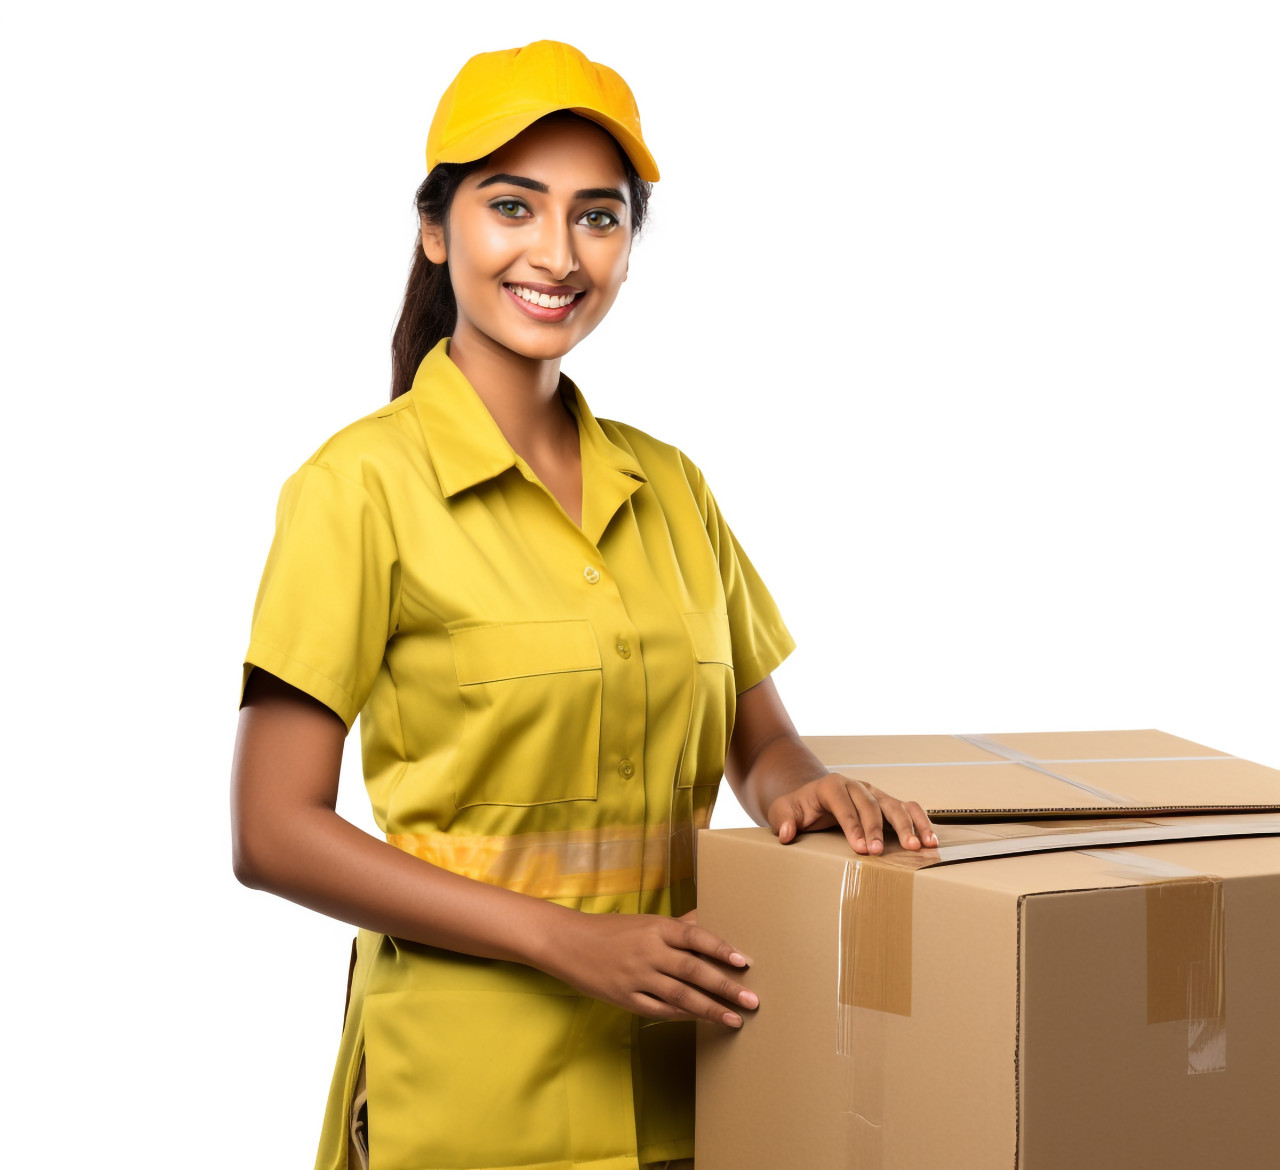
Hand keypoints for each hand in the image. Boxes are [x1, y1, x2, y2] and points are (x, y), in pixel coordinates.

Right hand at [541, 907, 759, 1028]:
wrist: (570, 943)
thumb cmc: (613, 930)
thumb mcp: (646, 921)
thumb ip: (679, 926)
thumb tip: (709, 919)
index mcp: (656, 927)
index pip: (695, 937)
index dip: (721, 949)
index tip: (744, 963)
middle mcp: (648, 951)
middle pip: (693, 970)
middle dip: (725, 986)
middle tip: (752, 1000)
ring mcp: (637, 976)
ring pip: (680, 995)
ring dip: (710, 1008)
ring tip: (734, 1019)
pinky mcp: (625, 998)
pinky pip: (659, 1010)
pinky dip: (682, 1016)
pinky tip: (701, 1020)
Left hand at [767, 773, 937, 854]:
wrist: (811, 798)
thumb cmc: (799, 807)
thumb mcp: (783, 810)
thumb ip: (783, 820)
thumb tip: (786, 833)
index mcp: (832, 785)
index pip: (845, 805)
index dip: (853, 826)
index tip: (860, 848)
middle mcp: (857, 786)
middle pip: (872, 805)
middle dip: (877, 829)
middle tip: (880, 852)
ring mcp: (875, 794)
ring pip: (895, 805)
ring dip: (908, 825)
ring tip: (917, 847)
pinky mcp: (887, 803)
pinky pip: (908, 809)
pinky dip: (921, 822)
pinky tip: (930, 840)